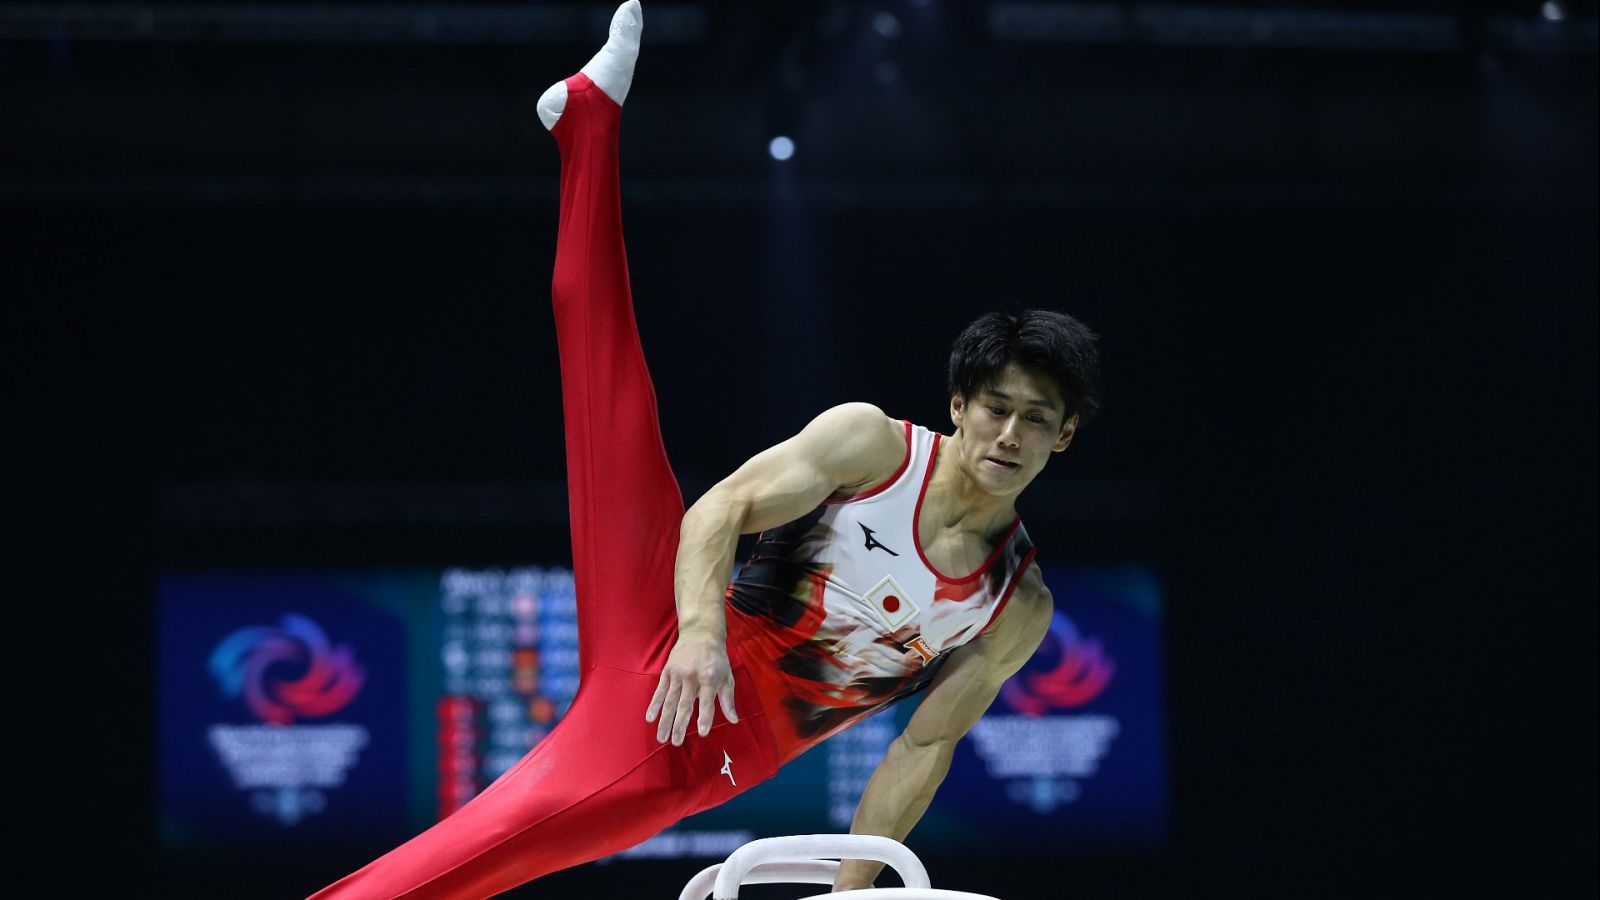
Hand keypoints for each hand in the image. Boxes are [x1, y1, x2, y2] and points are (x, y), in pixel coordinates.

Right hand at [644, 628, 738, 744]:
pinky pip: (660, 691)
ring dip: (665, 720)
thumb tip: (734, 720)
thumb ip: (728, 699)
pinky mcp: (667, 671)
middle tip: (676, 743)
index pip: (707, 702)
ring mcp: (677, 674)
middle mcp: (691, 677)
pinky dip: (654, 705)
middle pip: (684, 705)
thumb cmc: (717, 658)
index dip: (705, 717)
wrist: (700, 633)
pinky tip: (650, 718)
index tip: (703, 733)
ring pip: (670, 701)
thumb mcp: (727, 676)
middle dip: (680, 726)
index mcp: (708, 678)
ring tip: (662, 738)